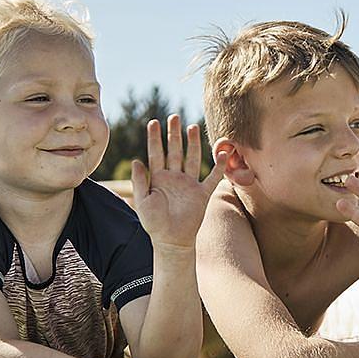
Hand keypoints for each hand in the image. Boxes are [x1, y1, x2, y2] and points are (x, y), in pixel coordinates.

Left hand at [130, 115, 225, 248]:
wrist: (171, 241)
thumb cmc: (154, 223)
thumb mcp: (142, 201)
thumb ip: (140, 181)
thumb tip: (136, 160)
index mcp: (158, 178)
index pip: (156, 153)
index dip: (154, 138)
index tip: (153, 122)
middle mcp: (174, 177)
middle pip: (174, 151)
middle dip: (173, 134)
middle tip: (173, 116)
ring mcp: (189, 184)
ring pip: (192, 158)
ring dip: (192, 143)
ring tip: (191, 126)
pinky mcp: (202, 194)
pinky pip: (212, 177)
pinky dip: (218, 166)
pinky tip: (222, 153)